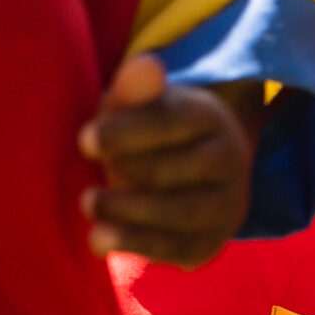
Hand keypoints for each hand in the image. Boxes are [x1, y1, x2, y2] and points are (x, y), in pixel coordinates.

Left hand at [79, 56, 262, 266]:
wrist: (191, 172)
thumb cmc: (152, 131)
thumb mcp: (140, 105)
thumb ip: (136, 89)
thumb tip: (145, 65)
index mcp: (211, 117)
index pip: (169, 123)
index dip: (124, 133)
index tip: (84, 141)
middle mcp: (230, 159)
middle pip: (174, 170)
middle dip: (125, 177)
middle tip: (85, 191)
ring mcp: (228, 203)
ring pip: (181, 213)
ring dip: (128, 216)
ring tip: (89, 210)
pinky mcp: (214, 240)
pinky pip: (181, 250)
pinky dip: (140, 247)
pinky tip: (103, 241)